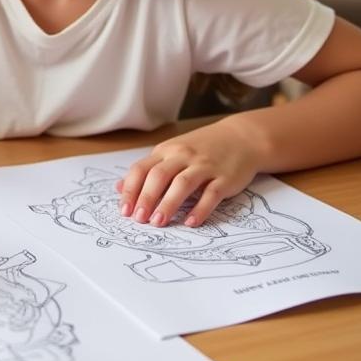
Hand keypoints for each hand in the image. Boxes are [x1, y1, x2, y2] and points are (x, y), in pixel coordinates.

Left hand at [115, 120, 263, 227]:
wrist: (242, 138)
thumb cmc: (201, 149)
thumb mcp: (170, 153)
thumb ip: (147, 170)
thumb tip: (118, 188)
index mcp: (166, 151)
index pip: (141, 169)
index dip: (131, 190)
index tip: (124, 210)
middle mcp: (183, 156)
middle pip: (159, 176)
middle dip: (146, 198)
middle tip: (139, 219)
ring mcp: (204, 166)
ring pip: (182, 184)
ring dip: (168, 204)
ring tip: (158, 222)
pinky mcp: (224, 178)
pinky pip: (211, 194)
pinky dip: (200, 209)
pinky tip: (191, 222)